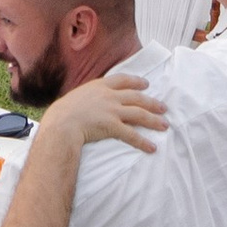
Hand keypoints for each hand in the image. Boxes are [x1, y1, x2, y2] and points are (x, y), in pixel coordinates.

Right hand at [47, 73, 167, 153]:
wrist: (61, 122)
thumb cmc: (63, 112)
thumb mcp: (76, 96)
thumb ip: (88, 96)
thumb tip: (90, 101)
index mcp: (99, 86)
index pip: (123, 79)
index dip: (136, 81)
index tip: (146, 84)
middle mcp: (109, 96)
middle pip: (136, 97)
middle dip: (152, 102)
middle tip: (163, 107)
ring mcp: (112, 110)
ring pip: (139, 114)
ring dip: (154, 120)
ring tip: (164, 125)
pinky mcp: (112, 126)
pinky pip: (132, 135)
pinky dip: (143, 142)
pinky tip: (152, 147)